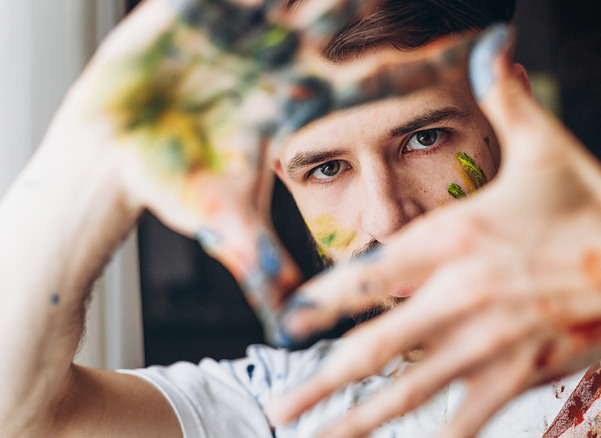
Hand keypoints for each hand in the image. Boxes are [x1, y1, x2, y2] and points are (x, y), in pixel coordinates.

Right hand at [48, 0, 474, 342]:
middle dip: (371, 7)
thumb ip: (265, 267)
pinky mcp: (189, 15)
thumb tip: (296, 327)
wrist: (109, 158)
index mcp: (297, 105)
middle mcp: (277, 65)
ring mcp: (237, 37)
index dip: (414, 66)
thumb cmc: (172, 186)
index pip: (369, 83)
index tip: (463, 50)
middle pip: (340, 26)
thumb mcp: (228, 227)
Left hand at [269, 25, 600, 436]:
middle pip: (376, 348)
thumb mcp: (545, 146)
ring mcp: (491, 341)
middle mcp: (463, 295)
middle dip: (323, 382)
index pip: (370, 273)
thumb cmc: (593, 205)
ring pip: (412, 390)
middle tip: (282, 407)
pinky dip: (438, 435)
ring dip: (362, 422)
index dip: (324, 300)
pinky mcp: (522, 374)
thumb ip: (508, 98)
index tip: (289, 323)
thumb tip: (497, 46)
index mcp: (457, 238)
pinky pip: (468, 414)